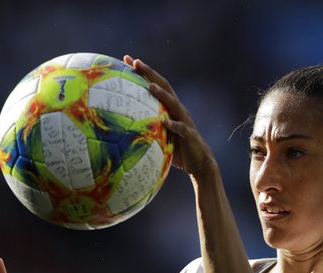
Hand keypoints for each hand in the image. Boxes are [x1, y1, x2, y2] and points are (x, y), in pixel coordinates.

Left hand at [125, 55, 218, 179]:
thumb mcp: (160, 135)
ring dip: (162, 94)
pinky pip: (180, 128)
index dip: (143, 72)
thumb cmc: (177, 150)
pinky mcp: (189, 135)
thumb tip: (122, 127)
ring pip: (173, 103)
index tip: (127, 60)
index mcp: (170, 108)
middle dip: (150, 73)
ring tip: (150, 86)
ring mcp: (184, 121)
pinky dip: (173, 124)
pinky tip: (164, 122)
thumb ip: (147, 127)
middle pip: (165, 86)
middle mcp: (178, 110)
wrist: (200, 162)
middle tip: (135, 62)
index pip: (156, 85)